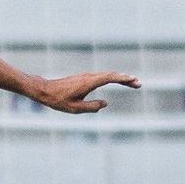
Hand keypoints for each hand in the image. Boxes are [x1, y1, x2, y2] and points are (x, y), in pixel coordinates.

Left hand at [24, 71, 140, 113]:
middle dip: (126, 79)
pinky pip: (101, 77)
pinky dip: (111, 78)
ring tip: (132, 83)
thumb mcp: (76, 108)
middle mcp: (89, 77)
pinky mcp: (83, 78)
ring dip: (119, 78)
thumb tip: (105, 104)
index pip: (110, 78)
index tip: (134, 80)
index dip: (123, 79)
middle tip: (139, 84)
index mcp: (89, 82)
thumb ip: (92, 107)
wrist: (45, 90)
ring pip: (106, 75)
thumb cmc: (58, 100)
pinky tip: (116, 81)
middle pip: (111, 75)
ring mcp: (86, 76)